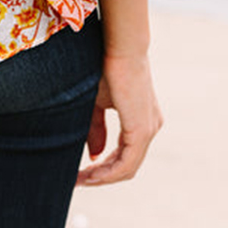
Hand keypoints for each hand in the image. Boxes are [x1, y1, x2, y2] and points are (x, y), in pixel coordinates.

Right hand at [75, 52, 162, 185]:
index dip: (102, 167)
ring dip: (103, 177)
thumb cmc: (107, 66)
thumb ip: (96, 128)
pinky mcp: (142, 130)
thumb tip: (94, 155)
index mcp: (142, 120)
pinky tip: (90, 172)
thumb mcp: (97, 101)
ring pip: (127, 167)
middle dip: (101, 176)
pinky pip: (127, 162)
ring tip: (80, 180)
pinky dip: (108, 172)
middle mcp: (150, 127)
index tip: (81, 171)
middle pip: (126, 165)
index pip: (124, 154)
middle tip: (77, 180)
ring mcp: (148, 130)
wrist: (121, 46)